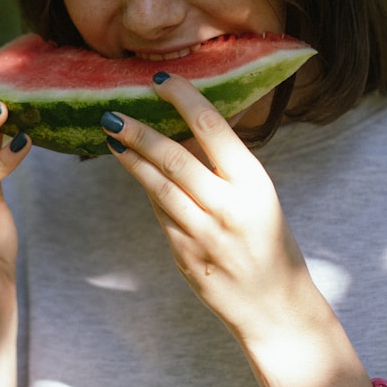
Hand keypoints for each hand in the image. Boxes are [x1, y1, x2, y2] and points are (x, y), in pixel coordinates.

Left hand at [102, 74, 324, 349]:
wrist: (274, 306)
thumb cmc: (269, 240)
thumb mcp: (259, 194)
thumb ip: (225, 165)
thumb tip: (185, 126)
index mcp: (253, 181)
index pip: (212, 126)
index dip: (182, 98)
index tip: (159, 80)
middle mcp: (227, 206)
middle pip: (174, 157)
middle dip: (139, 132)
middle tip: (113, 113)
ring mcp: (203, 234)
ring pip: (157, 187)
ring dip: (131, 159)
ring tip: (112, 137)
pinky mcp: (185, 255)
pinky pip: (160, 214)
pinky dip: (147, 190)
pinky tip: (135, 172)